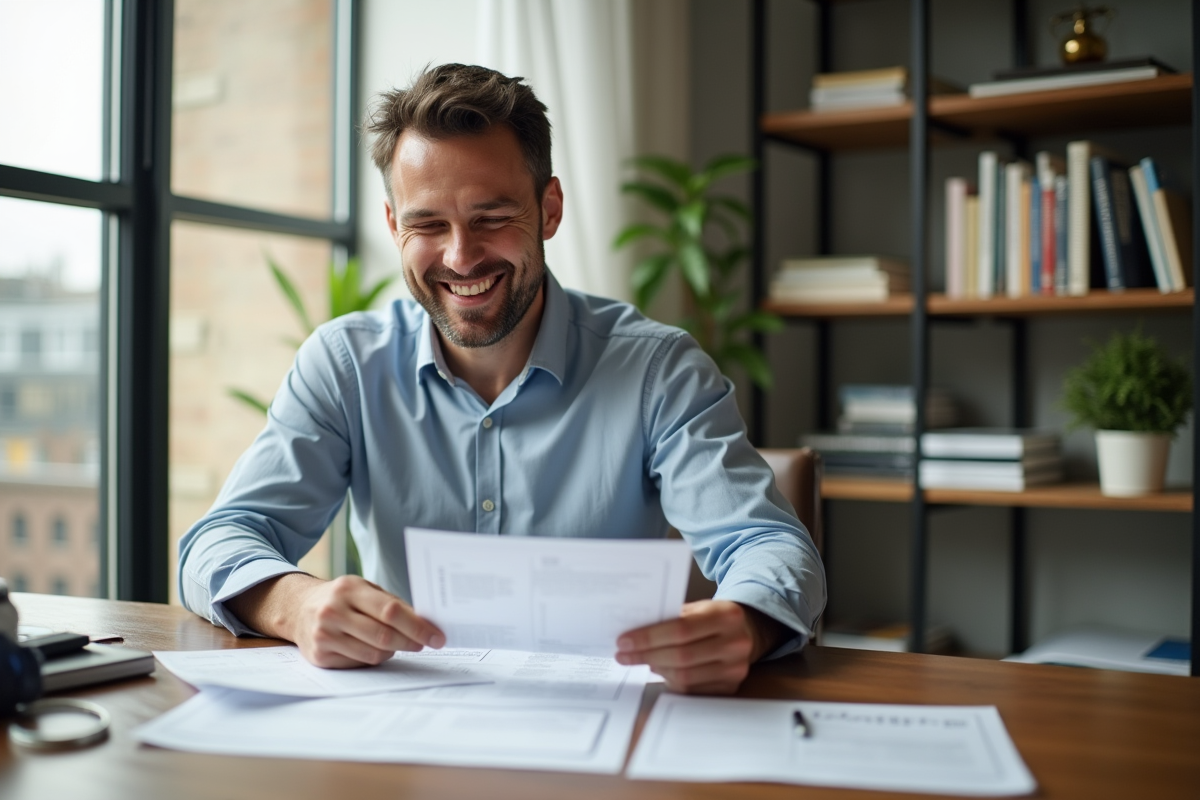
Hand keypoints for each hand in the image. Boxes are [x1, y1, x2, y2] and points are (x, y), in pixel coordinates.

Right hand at [226, 573, 444, 668]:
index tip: (436, 636)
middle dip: (411, 642)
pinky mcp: (320, 656)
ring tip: (397, 643)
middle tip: (426, 644)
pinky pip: (359, 663)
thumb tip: (425, 621)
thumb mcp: (363, 589)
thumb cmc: (341, 598)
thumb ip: (391, 603)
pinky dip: (373, 658)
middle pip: (384, 635)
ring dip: (393, 651)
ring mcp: (324, 635)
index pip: (391, 611)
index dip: (418, 626)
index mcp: (348, 589)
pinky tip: (374, 649)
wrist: (299, 609)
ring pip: (374, 653)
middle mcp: (333, 611)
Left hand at [614, 600, 785, 694]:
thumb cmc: (715, 617)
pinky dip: (670, 681)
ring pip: (685, 676)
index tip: (624, 640)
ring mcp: (736, 669)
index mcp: (727, 615)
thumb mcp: (699, 607)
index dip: (649, 637)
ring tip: (640, 660)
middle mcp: (736, 643)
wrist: (748, 632)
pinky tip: (659, 670)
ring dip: (656, 669)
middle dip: (646, 655)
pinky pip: (692, 689)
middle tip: (624, 654)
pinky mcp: (731, 687)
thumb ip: (672, 617)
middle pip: (681, 656)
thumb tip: (634, 632)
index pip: (680, 629)